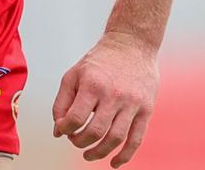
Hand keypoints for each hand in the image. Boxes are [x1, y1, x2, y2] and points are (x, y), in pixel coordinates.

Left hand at [52, 31, 158, 166]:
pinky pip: (137, 138)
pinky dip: (126, 155)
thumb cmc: (98, 62)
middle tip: (75, 141)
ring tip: (89, 155)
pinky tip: (115, 163)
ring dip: (100, 153)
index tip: (62, 130)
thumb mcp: (73, 75)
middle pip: (95, 131)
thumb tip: (58, 130)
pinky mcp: (147, 110)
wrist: (131, 46)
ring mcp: (132, 104)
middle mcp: (113, 95)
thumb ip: (62, 102)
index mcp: (92, 85)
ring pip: (116, 138)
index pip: (75, 118)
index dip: (65, 129)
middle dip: (80, 142)